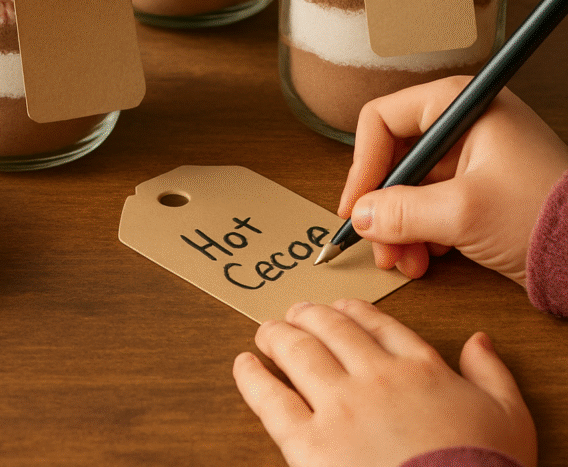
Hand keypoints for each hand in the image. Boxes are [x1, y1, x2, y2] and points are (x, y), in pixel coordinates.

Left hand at [233, 299, 536, 466]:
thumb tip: (479, 341)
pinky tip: (244, 365)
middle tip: (294, 313)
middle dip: (309, 316)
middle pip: (332, 330)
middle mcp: (376, 377)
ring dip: (278, 336)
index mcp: (420, 367)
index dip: (354, 311)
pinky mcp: (311, 444)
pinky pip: (273, 401)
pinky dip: (253, 378)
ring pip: (298, 353)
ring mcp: (341, 407)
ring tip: (265, 332)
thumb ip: (491, 373)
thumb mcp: (508, 417)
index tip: (341, 307)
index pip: (378, 324)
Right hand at [338, 76, 567, 284]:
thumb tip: (362, 215)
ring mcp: (472, 156)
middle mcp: (463, 123)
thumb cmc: (543, 214)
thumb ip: (402, 212)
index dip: (363, 164)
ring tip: (403, 262)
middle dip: (382, 204)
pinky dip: (420, 231)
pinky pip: (431, 203)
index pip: (383, 119)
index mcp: (460, 104)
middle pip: (394, 156)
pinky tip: (423, 259)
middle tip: (376, 244)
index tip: (354, 206)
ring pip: (410, 185)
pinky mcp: (479, 188)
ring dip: (398, 225)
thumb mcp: (462, 214)